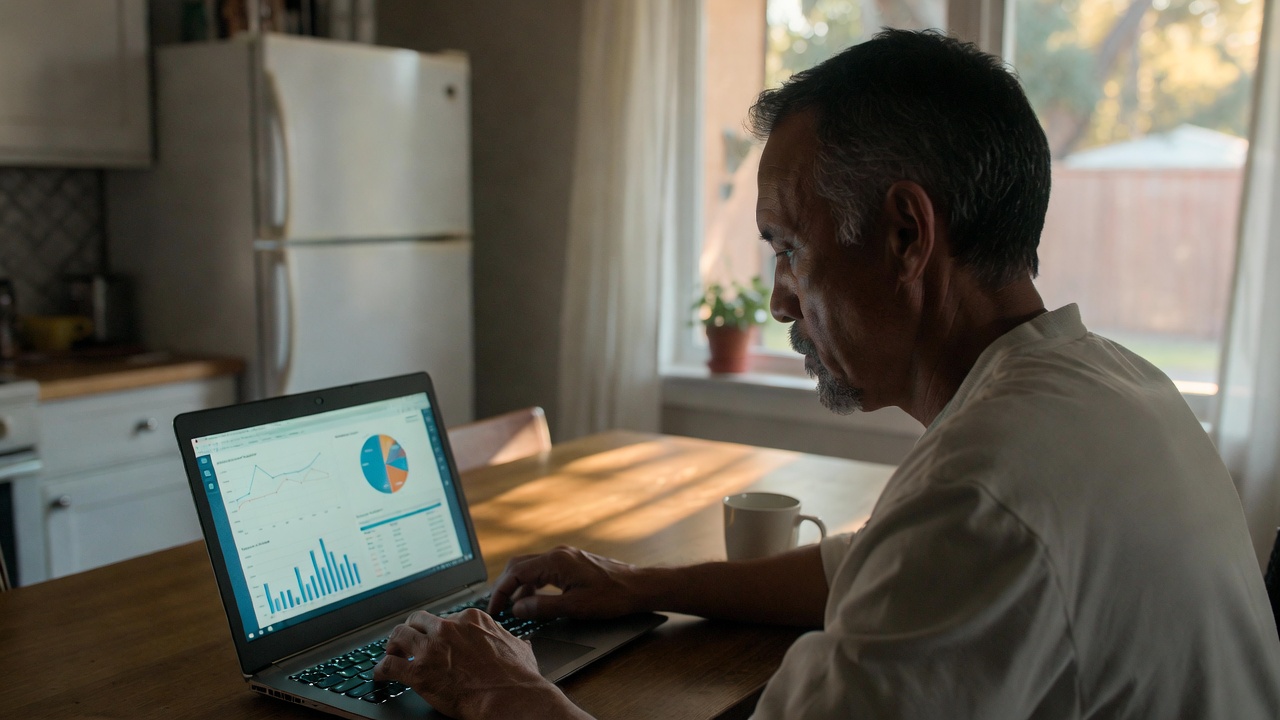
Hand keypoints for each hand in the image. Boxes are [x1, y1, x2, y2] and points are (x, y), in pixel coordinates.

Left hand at [374, 608, 581, 718]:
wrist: (510, 697)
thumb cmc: (517, 677)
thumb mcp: (520, 649)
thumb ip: (514, 642)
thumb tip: (522, 644)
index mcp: (471, 619)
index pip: (445, 617)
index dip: (437, 630)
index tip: (434, 638)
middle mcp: (448, 628)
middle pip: (418, 620)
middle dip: (411, 630)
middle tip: (408, 642)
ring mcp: (432, 648)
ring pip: (399, 635)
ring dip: (393, 645)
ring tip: (391, 654)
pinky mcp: (419, 671)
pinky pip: (389, 665)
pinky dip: (381, 669)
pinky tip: (379, 675)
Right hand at [488, 546, 642, 618]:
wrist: (638, 587)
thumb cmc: (611, 596)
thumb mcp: (575, 607)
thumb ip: (543, 607)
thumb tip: (518, 608)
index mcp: (556, 562)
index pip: (516, 573)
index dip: (501, 592)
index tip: (495, 609)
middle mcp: (558, 554)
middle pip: (519, 565)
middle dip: (505, 586)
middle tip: (498, 607)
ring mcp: (565, 557)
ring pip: (531, 567)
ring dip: (519, 586)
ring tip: (513, 608)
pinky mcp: (571, 563)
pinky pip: (543, 570)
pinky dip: (533, 585)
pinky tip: (534, 601)